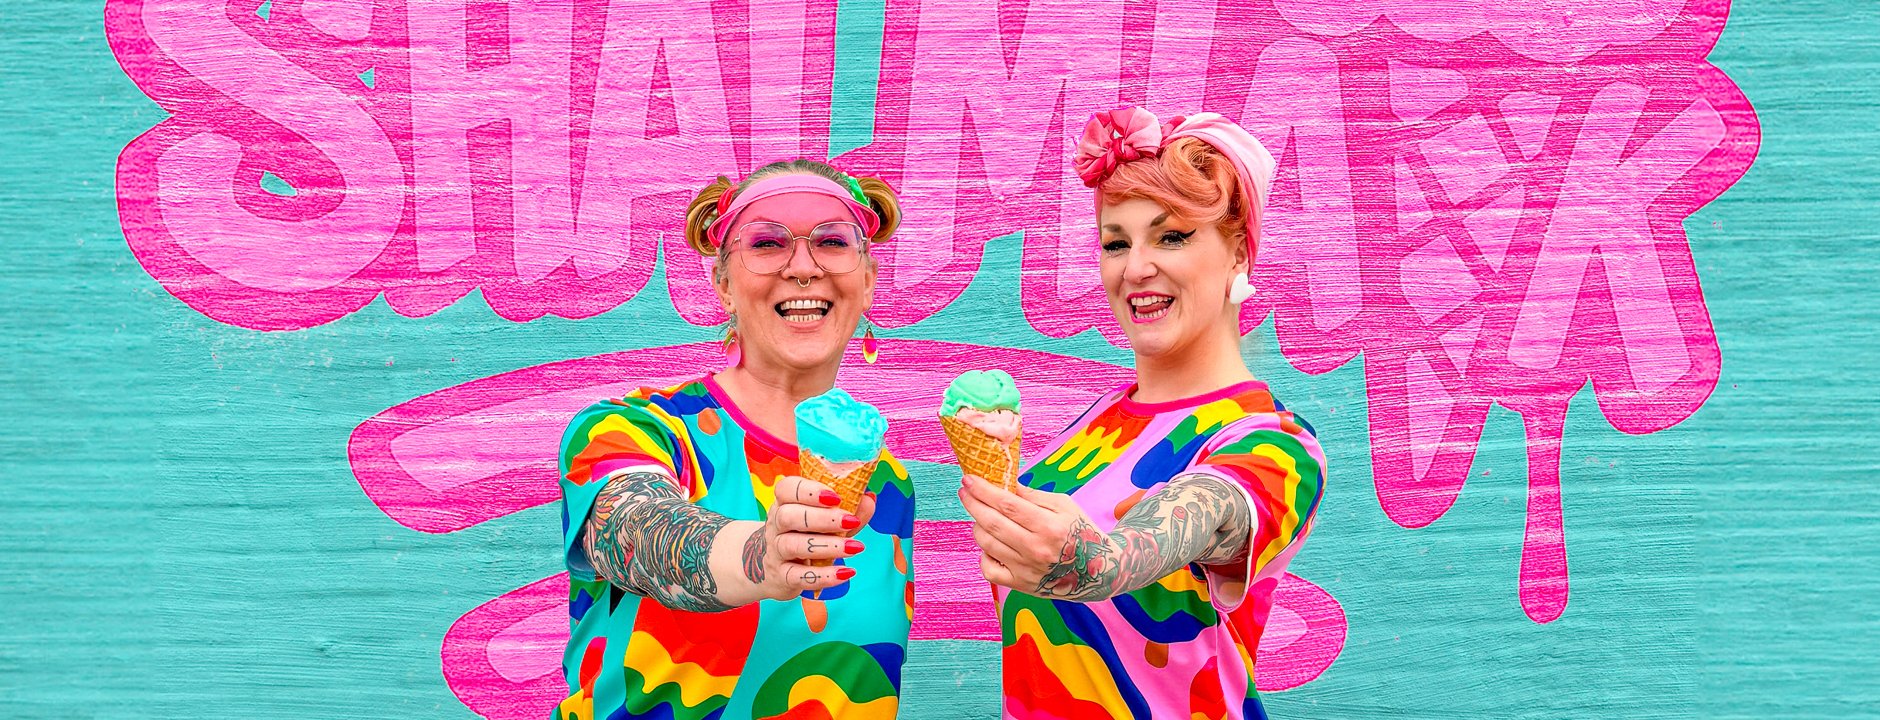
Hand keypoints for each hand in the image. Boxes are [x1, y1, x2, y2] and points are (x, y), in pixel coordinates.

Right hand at [752, 474, 878, 599]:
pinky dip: (824, 576)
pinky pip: (799, 577)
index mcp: (784, 503)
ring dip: (827, 546)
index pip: (786, 489)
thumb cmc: (804, 536)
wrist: (772, 569)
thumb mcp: (825, 520)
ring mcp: (775, 552)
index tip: (836, 496)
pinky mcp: (781, 577)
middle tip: (850, 521)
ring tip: (855, 547)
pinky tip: (846, 573)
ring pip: (793, 545)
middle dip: (822, 518)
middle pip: (789, 516)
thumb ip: (847, 510)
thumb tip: (869, 499)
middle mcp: (776, 525)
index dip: (809, 490)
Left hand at [957, 473, 1119, 600]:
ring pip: (986, 543)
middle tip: (964, 491)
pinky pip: (989, 569)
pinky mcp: (1020, 585)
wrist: (1098, 570)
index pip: (1007, 505)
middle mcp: (1036, 549)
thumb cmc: (1080, 531)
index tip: (969, 479)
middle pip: (992, 523)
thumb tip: (1002, 483)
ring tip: (981, 515)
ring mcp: (1026, 570)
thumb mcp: (1064, 505)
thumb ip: (1032, 496)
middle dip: (973, 504)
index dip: (984, 490)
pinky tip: (991, 544)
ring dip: (977, 525)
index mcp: (1049, 526)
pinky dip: (983, 554)